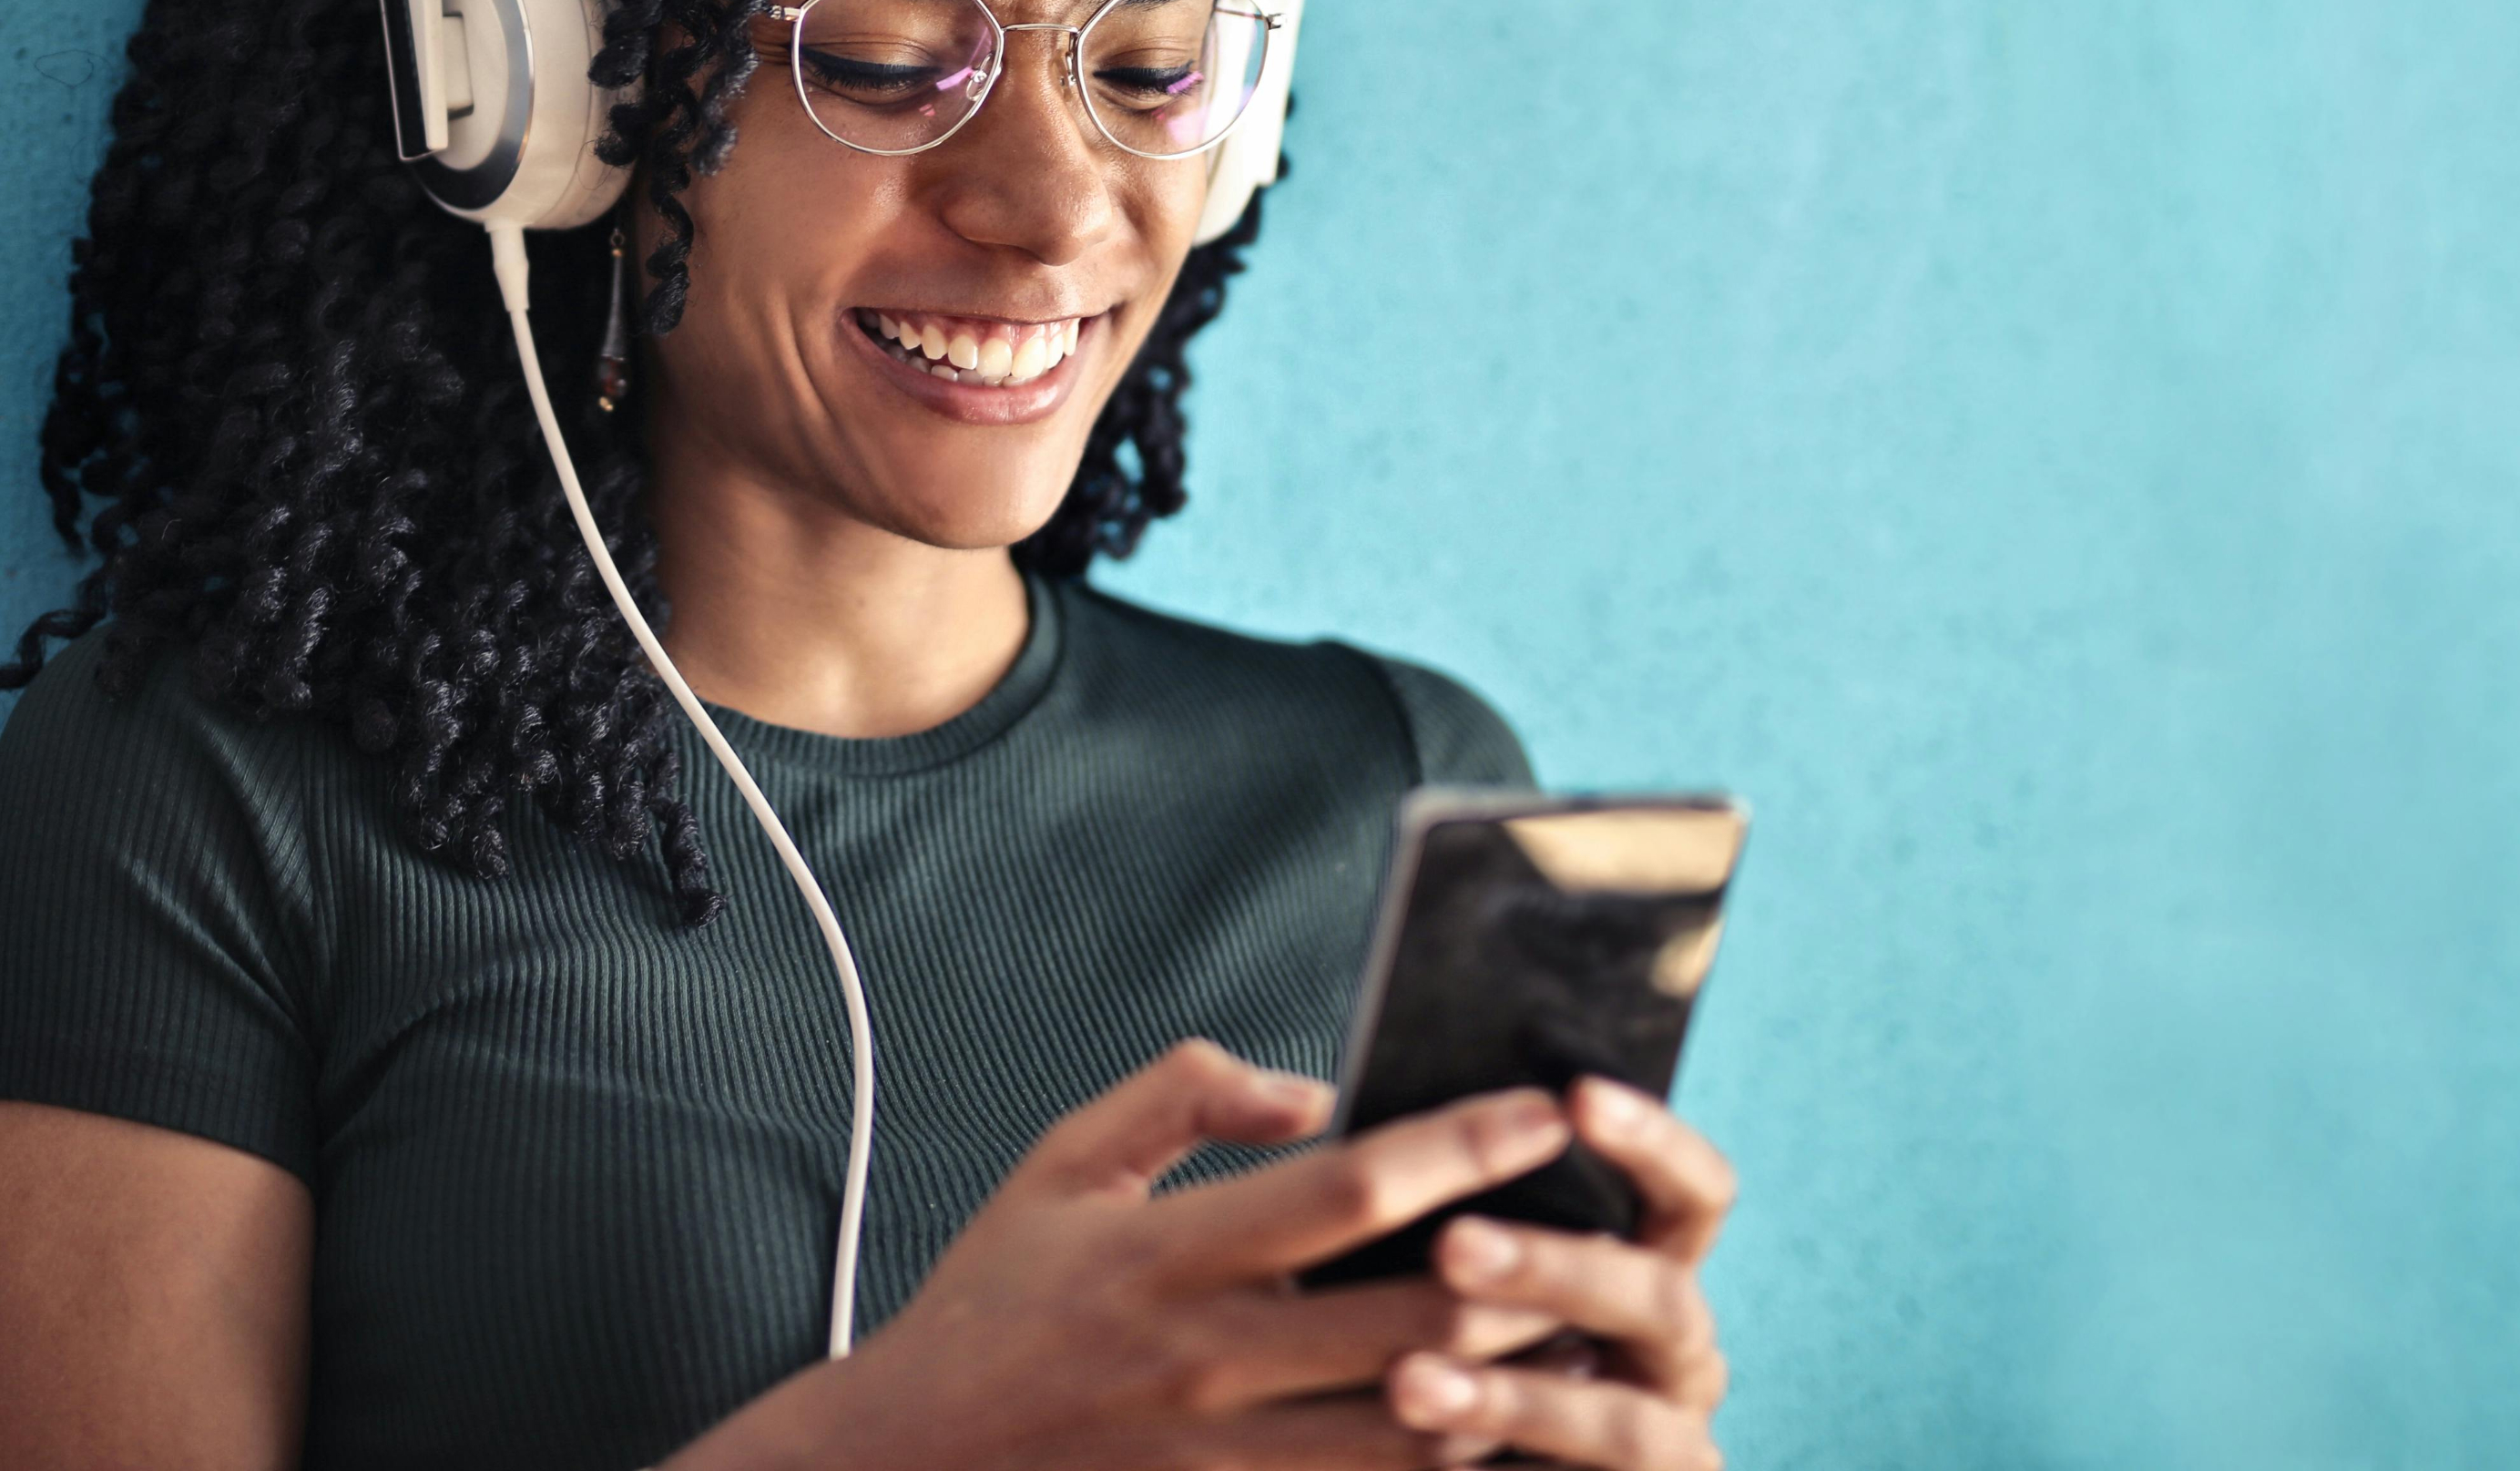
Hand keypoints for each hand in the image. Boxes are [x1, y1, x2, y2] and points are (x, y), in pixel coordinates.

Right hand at [665, 1038, 1588, 1469]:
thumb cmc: (990, 1300)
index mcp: (1166, 1253)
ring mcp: (1226, 1454)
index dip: (1458, 1147)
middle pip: (1411, 1319)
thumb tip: (1309, 1087)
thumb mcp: (1059, 1164)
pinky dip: (1453, 1460)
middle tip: (1612, 1226)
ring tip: (1595, 1329)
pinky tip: (1514, 1427)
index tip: (1543, 1107)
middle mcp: (1209, 1359)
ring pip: (1419, 1428)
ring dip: (1517, 1381)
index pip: (1346, 1189)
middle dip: (1526, 1272)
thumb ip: (1179, 1096)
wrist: (907, 1463)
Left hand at [1382, 1077, 1735, 1470]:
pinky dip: (1514, 1464)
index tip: (1576, 1096)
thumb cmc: (1459, 1346)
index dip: (1652, 1141)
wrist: (1475, 1459)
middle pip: (1657, 1294)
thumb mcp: (1466, 1273)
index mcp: (1650, 1267)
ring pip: (1621, 1417)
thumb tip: (1346, 1111)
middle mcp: (1677, 1352)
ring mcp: (1672, 1440)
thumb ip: (1457, 1210)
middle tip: (1451, 1246)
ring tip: (1406, 1380)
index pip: (1692, 1191)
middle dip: (1555, 1268)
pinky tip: (1427, 1444)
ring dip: (1513, 1397)